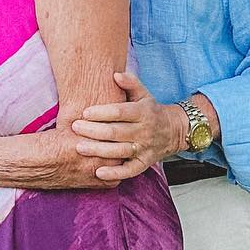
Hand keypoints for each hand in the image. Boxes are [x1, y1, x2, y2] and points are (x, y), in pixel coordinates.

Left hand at [70, 71, 187, 182]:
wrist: (175, 131)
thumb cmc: (150, 111)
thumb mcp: (144, 94)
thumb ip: (131, 83)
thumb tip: (115, 74)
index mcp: (143, 112)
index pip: (120, 112)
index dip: (101, 112)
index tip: (84, 112)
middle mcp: (144, 131)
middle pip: (116, 132)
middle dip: (93, 130)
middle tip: (74, 128)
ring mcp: (145, 148)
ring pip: (119, 151)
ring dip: (98, 150)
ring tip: (78, 147)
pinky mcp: (144, 163)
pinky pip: (129, 171)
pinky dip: (115, 174)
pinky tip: (98, 173)